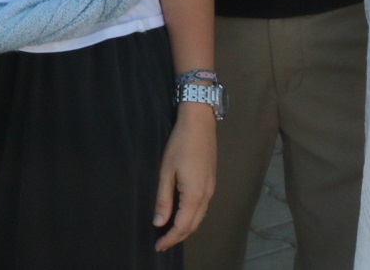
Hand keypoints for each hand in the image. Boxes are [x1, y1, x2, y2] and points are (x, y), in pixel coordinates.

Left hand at [152, 104, 217, 250]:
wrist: (200, 123)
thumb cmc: (180, 144)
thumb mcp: (166, 171)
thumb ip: (163, 199)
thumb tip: (159, 223)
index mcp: (194, 194)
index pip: (182, 226)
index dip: (170, 238)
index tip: (157, 246)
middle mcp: (206, 195)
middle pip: (193, 225)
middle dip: (177, 237)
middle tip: (162, 244)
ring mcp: (211, 189)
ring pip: (199, 218)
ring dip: (185, 229)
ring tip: (170, 233)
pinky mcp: (211, 182)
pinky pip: (203, 208)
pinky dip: (192, 218)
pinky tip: (182, 215)